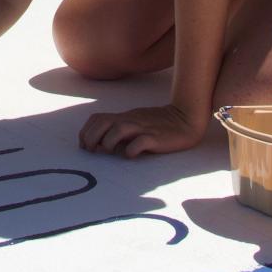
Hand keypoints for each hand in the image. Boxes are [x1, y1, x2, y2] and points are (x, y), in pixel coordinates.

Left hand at [78, 104, 208, 157]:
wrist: (186, 118)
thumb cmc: (158, 124)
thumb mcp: (135, 123)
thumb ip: (119, 130)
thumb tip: (101, 145)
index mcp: (124, 117)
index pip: (97, 118)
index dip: (86, 132)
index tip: (85, 146)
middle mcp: (130, 121)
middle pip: (102, 123)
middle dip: (91, 137)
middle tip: (92, 150)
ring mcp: (143, 128)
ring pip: (118, 130)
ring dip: (108, 142)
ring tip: (110, 151)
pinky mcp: (155, 138)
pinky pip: (139, 143)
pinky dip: (131, 150)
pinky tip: (131, 154)